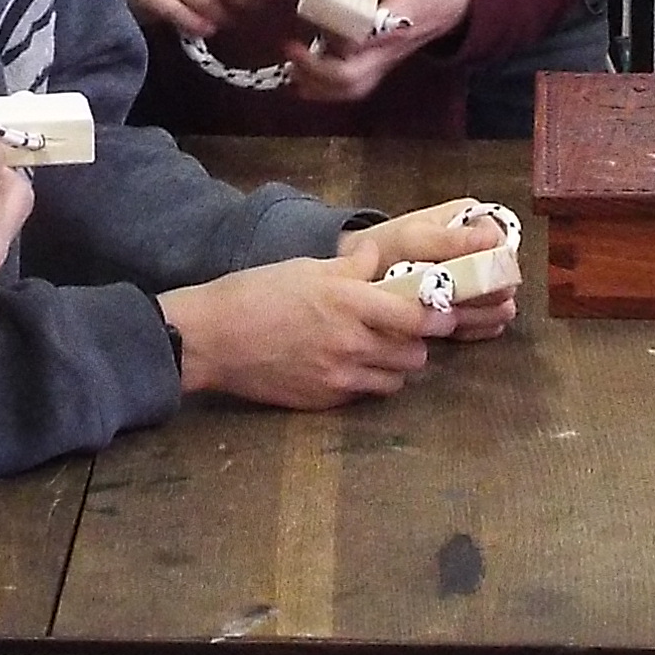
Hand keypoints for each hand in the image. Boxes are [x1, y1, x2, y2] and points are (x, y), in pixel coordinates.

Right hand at [158, 257, 434, 406]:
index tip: (443, 312)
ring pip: (394, 381)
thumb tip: (377, 255)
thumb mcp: (306, 267)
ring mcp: (338, 377)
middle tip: (407, 332)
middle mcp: (351, 343)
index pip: (416, 316)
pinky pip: (364, 396)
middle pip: (414, 355)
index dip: (437, 316)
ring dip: (395, 367)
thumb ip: (351, 266)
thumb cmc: (255, 294)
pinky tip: (350, 367)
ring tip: (379, 352)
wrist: (212, 338)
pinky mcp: (324, 400)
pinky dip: (366, 383)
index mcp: (349, 303)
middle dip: (417, 344)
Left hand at [290, 0, 470, 102]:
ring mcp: (384, 63)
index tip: (314, 11)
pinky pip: (352, 89)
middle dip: (316, 67)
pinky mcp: (378, 68)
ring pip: (350, 88)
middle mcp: (388, 49)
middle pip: (351, 75)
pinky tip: (302, 80)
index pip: (361, 38)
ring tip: (292, 68)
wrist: (454, 5)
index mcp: (397, 21)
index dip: (335, 31)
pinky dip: (325, 90)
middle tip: (290, 48)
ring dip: (317, 84)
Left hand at [338, 198, 521, 337]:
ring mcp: (478, 275)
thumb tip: (490, 238)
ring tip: (458, 319)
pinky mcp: (469, 302)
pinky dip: (475, 326)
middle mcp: (481, 246)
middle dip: (486, 294)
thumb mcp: (412, 239)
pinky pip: (485, 318)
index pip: (502, 245)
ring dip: (482, 313)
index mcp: (474, 219)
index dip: (492, 266)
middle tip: (463, 305)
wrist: (362, 270)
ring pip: (497, 300)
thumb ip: (449, 241)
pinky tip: (460, 329)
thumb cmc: (387, 245)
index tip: (474, 281)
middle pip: (503, 276)